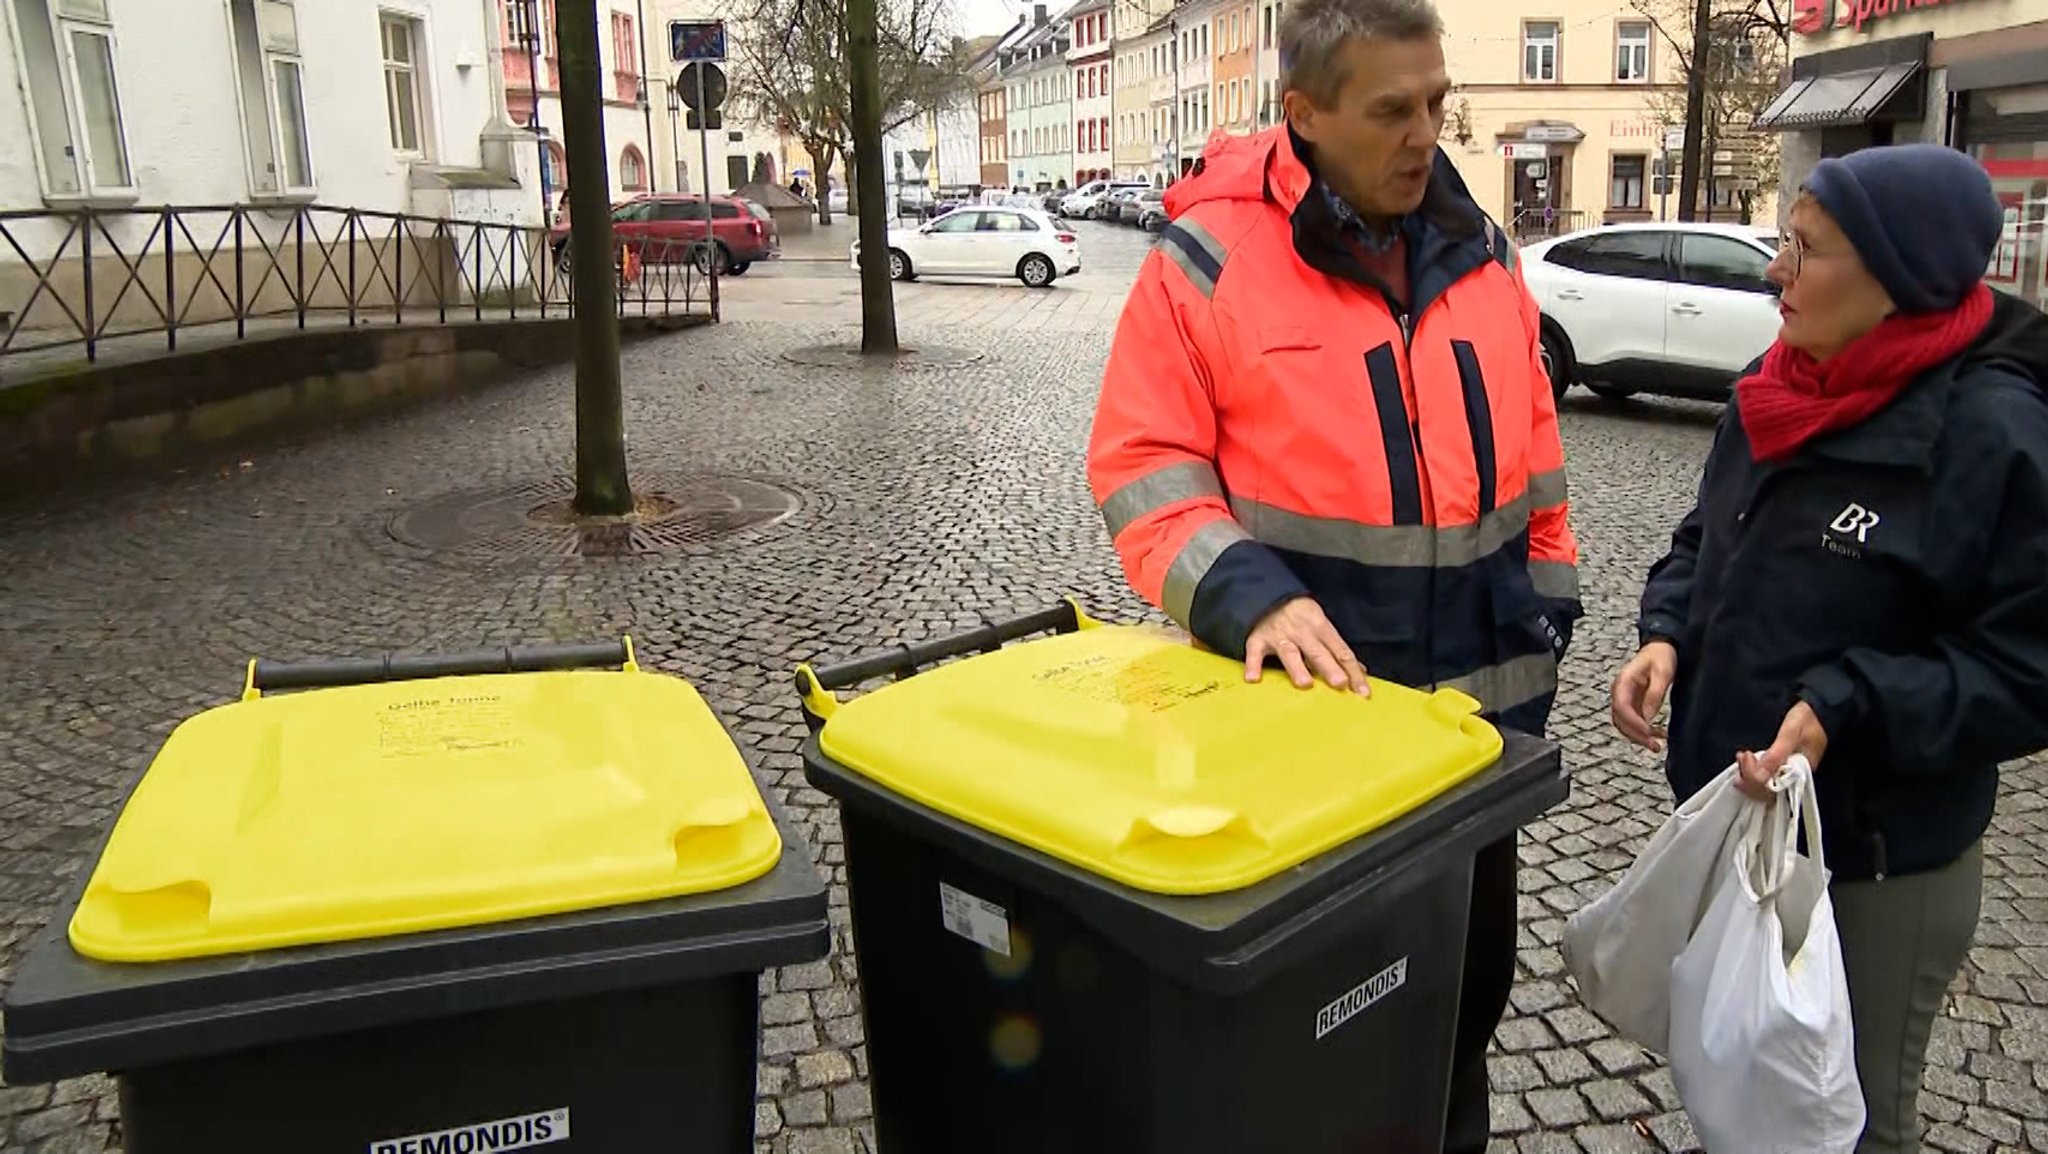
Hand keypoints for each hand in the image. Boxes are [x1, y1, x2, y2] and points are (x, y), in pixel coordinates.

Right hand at [1244, 597, 1369, 693]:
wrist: (1268, 595)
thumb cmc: (1300, 617)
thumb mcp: (1322, 627)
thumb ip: (1337, 649)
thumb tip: (1360, 671)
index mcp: (1321, 627)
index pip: (1340, 651)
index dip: (1352, 671)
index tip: (1362, 692)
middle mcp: (1301, 631)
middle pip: (1318, 651)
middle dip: (1329, 667)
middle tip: (1340, 684)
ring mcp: (1279, 635)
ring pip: (1289, 652)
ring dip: (1297, 667)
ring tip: (1305, 684)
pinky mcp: (1257, 639)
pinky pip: (1254, 652)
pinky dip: (1253, 664)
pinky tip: (1253, 678)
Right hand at [1611, 641, 1677, 750]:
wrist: (1660, 648)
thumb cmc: (1661, 656)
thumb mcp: (1663, 672)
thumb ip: (1655, 694)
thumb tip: (1648, 717)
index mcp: (1623, 681)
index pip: (1621, 707)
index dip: (1633, 722)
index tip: (1648, 732)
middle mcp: (1620, 692)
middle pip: (1620, 719)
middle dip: (1636, 735)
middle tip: (1654, 746)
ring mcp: (1625, 698)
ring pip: (1625, 724)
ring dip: (1638, 736)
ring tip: (1657, 746)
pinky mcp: (1633, 703)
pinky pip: (1633, 721)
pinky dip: (1643, 731)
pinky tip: (1658, 735)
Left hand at [1735, 701, 1828, 800]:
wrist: (1817, 710)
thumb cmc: (1806, 720)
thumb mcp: (1790, 734)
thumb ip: (1777, 756)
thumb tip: (1759, 777)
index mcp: (1799, 774)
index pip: (1772, 790)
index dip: (1753, 779)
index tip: (1747, 757)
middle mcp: (1793, 779)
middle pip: (1765, 792)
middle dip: (1748, 777)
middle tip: (1742, 757)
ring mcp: (1787, 774)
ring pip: (1763, 788)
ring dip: (1748, 776)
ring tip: (1742, 758)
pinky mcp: (1782, 768)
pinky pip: (1764, 779)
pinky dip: (1752, 773)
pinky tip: (1745, 762)